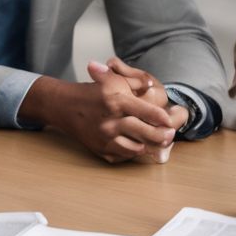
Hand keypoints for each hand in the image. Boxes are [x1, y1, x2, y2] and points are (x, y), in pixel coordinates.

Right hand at [20, 60, 179, 163]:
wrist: (64, 106)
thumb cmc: (93, 92)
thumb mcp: (113, 80)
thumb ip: (134, 81)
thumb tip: (151, 85)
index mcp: (115, 101)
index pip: (144, 111)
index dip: (160, 117)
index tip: (169, 119)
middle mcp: (109, 121)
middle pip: (142, 132)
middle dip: (160, 135)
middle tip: (171, 135)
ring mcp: (104, 138)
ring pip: (134, 148)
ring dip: (149, 146)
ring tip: (160, 143)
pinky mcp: (100, 150)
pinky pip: (123, 155)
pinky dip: (134, 152)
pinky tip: (141, 145)